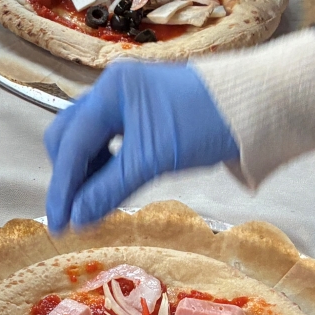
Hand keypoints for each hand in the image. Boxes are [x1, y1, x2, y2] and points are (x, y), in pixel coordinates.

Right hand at [44, 63, 237, 231]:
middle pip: (69, 137)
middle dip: (69, 175)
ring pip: (87, 140)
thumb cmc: (206, 124)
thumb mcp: (153, 159)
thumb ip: (108, 189)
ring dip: (86, 172)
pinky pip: (108, 141)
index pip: (72, 145)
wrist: (256, 108)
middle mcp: (111, 90)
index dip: (63, 188)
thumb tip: (76, 219)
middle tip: (76, 212)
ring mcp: (126, 100)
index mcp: (110, 91)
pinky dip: (104, 165)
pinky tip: (111, 185)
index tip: (58, 224)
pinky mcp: (141, 113)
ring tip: (95, 203)